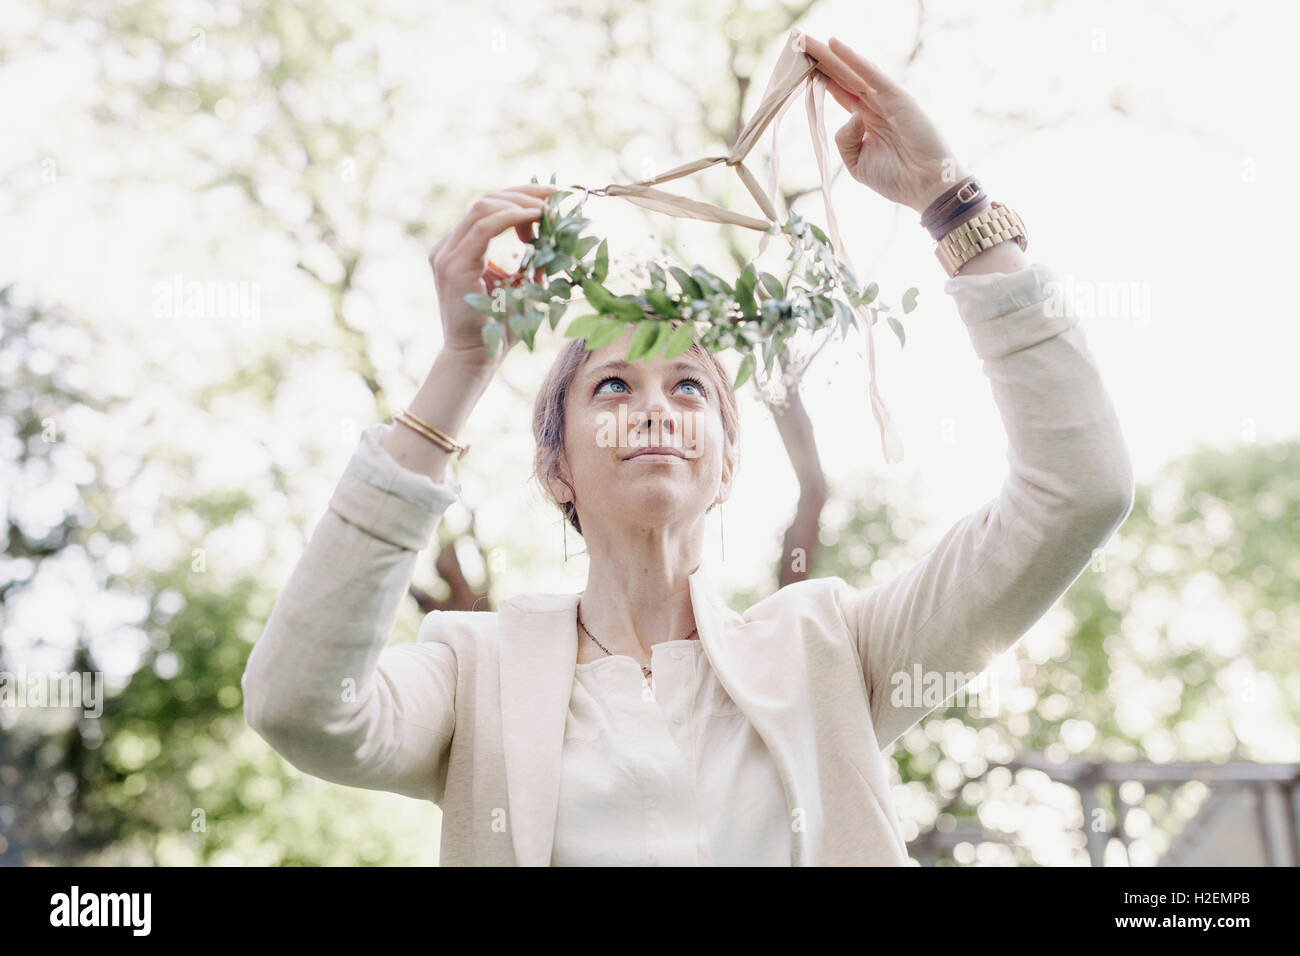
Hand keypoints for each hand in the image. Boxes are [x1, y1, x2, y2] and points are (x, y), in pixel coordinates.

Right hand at [428, 183, 558, 374]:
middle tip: (556, 193)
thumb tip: (560, 237)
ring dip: (520, 203)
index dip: (521, 196)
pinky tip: (535, 217)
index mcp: (461, 249)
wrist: (475, 358)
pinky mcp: (453, 265)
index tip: (552, 197)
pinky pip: (483, 228)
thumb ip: (535, 261)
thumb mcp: (524, 287)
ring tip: (549, 208)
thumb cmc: (499, 329)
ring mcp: (447, 254)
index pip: (489, 208)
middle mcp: (449, 246)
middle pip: (487, 200)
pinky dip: (511, 217)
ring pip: (483, 207)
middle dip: (524, 192)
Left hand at [802, 34, 968, 212]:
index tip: (800, 63)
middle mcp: (874, 105)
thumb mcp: (857, 163)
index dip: (820, 77)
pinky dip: (854, 59)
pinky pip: (872, 75)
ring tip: (808, 39)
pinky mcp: (898, 98)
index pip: (839, 91)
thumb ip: (844, 139)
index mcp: (864, 120)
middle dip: (821, 59)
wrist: (924, 186)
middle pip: (842, 77)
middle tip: (799, 41)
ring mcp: (886, 100)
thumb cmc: (895, 178)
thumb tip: (850, 114)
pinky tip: (836, 45)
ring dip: (831, 54)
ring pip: (852, 71)